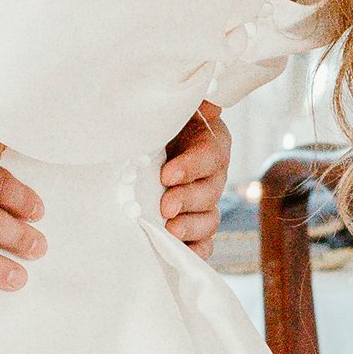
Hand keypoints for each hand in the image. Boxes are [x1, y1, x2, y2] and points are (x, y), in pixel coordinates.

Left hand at [159, 102, 231, 256]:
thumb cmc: (153, 126)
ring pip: (209, 218)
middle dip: (188, 200)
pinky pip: (204, 242)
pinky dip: (195, 250)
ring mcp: (205, 202)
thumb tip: (207, 101)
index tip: (166, 175)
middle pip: (210, 191)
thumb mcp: (166, 110)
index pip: (209, 156)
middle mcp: (213, 174)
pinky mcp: (194, 224)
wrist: (139, 149)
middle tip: (165, 206)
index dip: (191, 168)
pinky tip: (180, 252)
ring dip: (191, 226)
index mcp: (210, 143)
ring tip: (170, 229)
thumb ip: (180, 104)